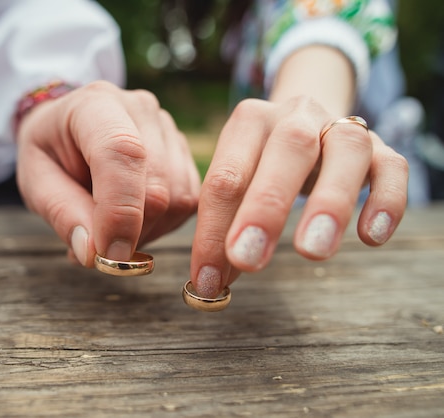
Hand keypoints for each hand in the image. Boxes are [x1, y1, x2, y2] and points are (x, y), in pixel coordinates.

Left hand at [15, 81, 199, 265]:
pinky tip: (131, 223)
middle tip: (97, 252)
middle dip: (131, 233)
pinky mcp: (184, 155)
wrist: (66, 129)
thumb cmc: (49, 153)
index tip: (109, 255)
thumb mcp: (36, 182)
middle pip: (157, 185)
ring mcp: (169, 130)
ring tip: (109, 232)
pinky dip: (161, 227)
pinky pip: (186, 204)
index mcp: (96, 104)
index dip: (120, 210)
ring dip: (146, 233)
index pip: (123, 152)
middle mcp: (141, 110)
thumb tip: (95, 253)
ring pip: (177, 200)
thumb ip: (62, 214)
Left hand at [190, 97, 408, 297]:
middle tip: (246, 261)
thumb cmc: (262, 164)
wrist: (309, 122)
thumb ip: (224, 225)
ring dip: (329, 202)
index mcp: (249, 122)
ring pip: (346, 150)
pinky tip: (371, 237)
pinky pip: (392, 168)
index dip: (212, 231)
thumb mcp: (238, 182)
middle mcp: (296, 116)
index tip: (206, 280)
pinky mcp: (381, 149)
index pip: (226, 176)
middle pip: (286, 150)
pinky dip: (386, 201)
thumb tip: (213, 281)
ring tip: (312, 252)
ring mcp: (341, 128)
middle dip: (264, 208)